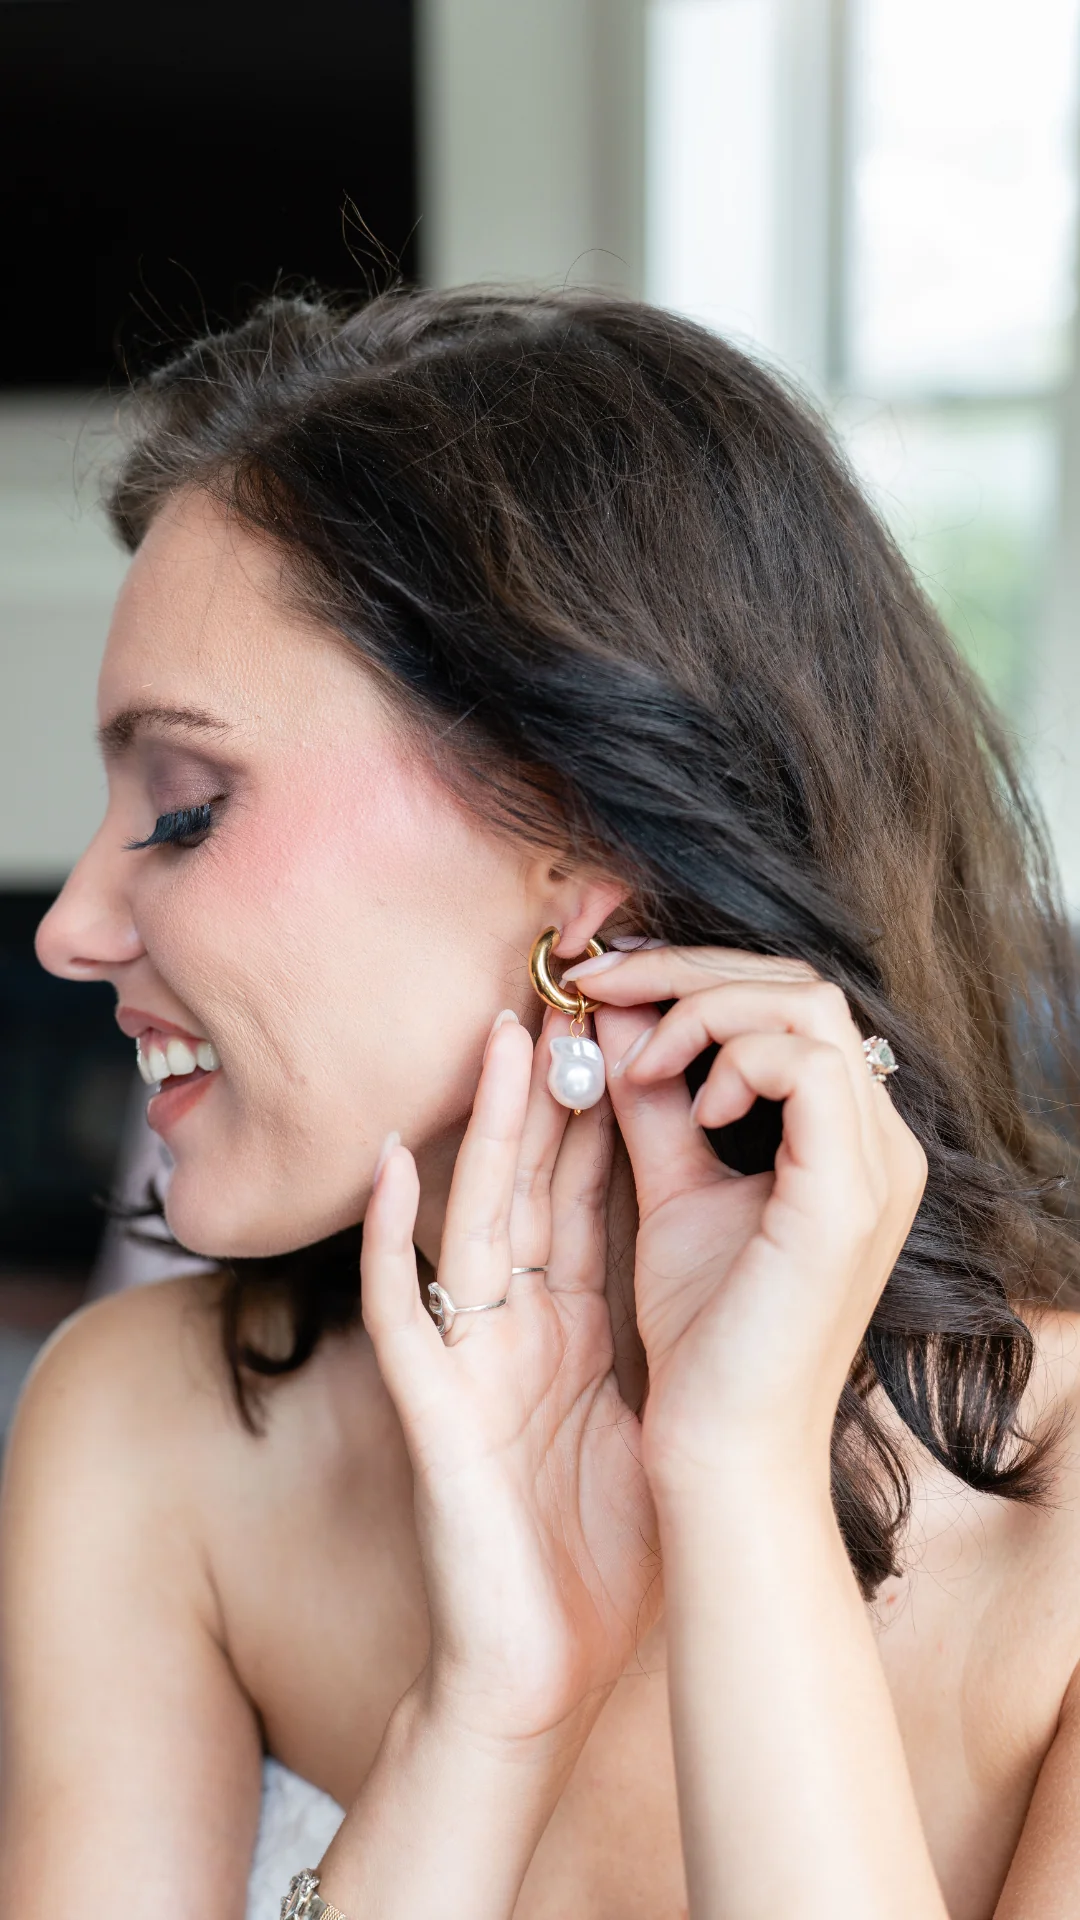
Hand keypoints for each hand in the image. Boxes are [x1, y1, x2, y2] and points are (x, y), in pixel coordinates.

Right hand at [360, 1010, 658, 1756]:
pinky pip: (403, 1311)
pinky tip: (398, 1165)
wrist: (540, 1670)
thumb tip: (704, 1255)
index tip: (628, 1033)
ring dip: (485, 1129)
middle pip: (531, 1186)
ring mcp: (466, 1361)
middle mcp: (514, 1327)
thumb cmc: (594, 1554)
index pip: (587, 1198)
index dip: (603, 1115)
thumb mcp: (637, 1413)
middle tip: (571, 991)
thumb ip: (645, 1328)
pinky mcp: (430, 1411)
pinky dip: (393, 1238)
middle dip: (551, 1091)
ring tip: (504, 1037)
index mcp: (569, 1329)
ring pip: (471, 1221)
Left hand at [564, 947, 927, 1488]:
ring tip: (647, 1058)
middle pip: (803, 985)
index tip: (607, 980)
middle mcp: (880, 1144)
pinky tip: (693, 1101)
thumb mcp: (673, 1187)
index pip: (790, 1002)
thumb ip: (655, 1099)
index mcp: (847, 1140)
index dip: (696, 973)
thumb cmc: (705, 1333)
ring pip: (809, 1005)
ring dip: (706, 1006)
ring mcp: (875, 1167)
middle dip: (691, 969)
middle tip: (604, 982)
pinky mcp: (848, 1198)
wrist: (724, 1447)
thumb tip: (616, 1011)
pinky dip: (737, 1058)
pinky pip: (809, 1065)